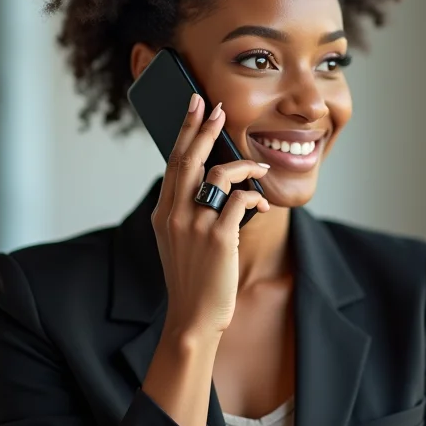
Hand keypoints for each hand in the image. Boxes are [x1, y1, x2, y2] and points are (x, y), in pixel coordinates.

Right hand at [151, 93, 269, 337]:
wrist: (192, 318)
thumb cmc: (191, 277)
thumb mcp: (176, 240)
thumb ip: (184, 210)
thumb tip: (209, 179)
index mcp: (163, 213)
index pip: (173, 162)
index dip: (185, 131)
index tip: (194, 108)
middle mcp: (174, 215)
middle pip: (189, 159)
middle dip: (204, 128)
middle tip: (217, 107)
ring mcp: (195, 226)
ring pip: (219, 175)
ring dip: (244, 166)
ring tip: (258, 168)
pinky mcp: (219, 238)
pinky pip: (241, 201)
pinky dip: (255, 196)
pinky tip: (262, 202)